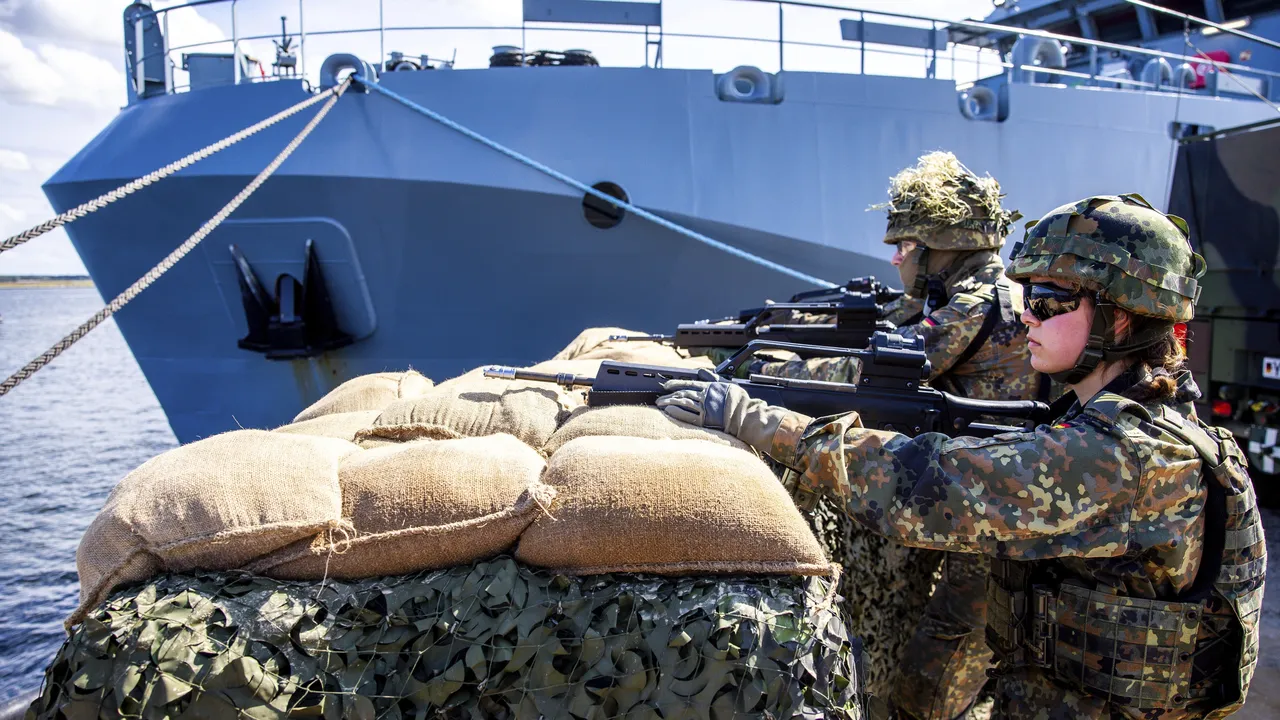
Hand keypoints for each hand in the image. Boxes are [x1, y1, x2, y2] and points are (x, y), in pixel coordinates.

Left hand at [656, 374, 802, 452]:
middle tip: (659, 399)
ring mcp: (704, 408)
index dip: (674, 384)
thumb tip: (701, 371)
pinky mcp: (705, 420)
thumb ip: (711, 377)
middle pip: (681, 394)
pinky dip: (676, 413)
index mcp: (709, 386)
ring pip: (682, 403)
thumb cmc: (737, 400)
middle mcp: (704, 396)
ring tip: (660, 405)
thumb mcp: (725, 384)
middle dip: (668, 396)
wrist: (745, 415)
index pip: (687, 383)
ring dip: (669, 404)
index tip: (665, 386)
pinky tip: (668, 412)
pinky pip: (687, 416)